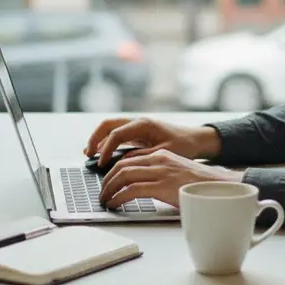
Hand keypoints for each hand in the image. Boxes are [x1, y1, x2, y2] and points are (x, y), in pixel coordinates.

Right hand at [84, 117, 222, 167]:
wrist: (196, 139)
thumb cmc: (184, 145)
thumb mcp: (164, 153)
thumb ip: (143, 156)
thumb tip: (124, 161)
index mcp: (144, 124)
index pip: (117, 134)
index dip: (106, 149)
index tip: (101, 163)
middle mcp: (138, 122)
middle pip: (108, 125)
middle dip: (95, 138)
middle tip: (87, 154)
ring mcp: (137, 126)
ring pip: (111, 127)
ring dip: (99, 139)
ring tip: (89, 153)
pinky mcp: (138, 133)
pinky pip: (117, 134)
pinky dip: (107, 141)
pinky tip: (101, 153)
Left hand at [98, 149, 240, 208]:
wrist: (220, 187)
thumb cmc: (201, 185)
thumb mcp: (178, 172)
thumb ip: (161, 175)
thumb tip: (143, 186)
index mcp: (162, 154)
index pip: (130, 158)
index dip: (114, 170)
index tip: (108, 180)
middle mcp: (159, 159)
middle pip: (122, 165)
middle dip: (107, 179)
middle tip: (102, 191)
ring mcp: (160, 172)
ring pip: (122, 175)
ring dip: (109, 188)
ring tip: (105, 199)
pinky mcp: (161, 186)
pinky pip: (131, 190)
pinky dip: (118, 197)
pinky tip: (114, 204)